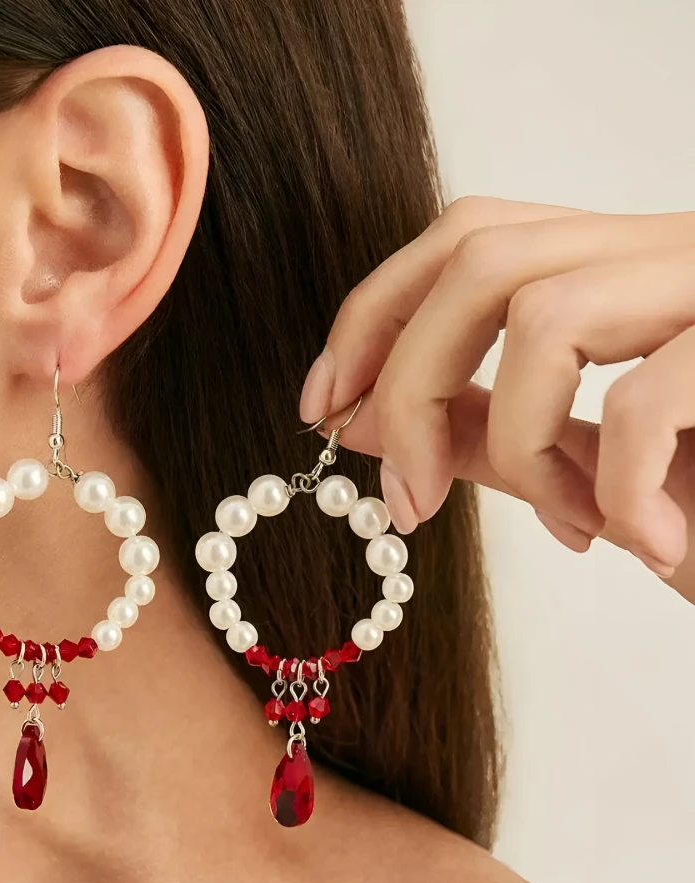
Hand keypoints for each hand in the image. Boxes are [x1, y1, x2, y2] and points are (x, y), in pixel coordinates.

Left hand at [300, 196, 694, 602]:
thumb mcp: (585, 468)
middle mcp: (672, 249)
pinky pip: (648, 398)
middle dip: (408, 380)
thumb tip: (364, 421)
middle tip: (397, 499)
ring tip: (572, 527)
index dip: (374, 312)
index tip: (324, 405)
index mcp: (620, 268)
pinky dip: (620, 489)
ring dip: (522, 447)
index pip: (464, 237)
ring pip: (547, 314)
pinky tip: (644, 545)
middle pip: (479, 255)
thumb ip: (482, 433)